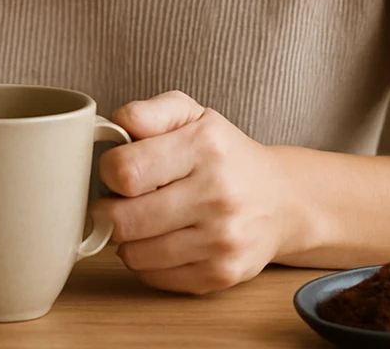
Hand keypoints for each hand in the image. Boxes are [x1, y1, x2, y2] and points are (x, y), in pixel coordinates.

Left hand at [94, 90, 291, 293]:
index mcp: (205, 146)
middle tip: (122, 201)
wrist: (281, 200)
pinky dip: (148, 262)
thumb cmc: (225, 155)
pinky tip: (163, 241)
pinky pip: (154, 278)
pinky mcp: (221, 274)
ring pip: (134, 254)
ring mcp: (221, 239)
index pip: (125, 171)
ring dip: (128, 239)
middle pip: (124, 219)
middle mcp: (217, 194)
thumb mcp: (191, 115)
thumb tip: (114, 127)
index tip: (118, 171)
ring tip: (144, 219)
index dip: (108, 172)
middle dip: (111, 210)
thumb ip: (147, 113)